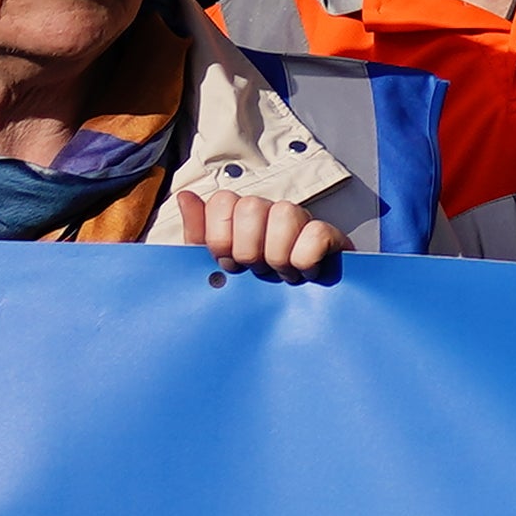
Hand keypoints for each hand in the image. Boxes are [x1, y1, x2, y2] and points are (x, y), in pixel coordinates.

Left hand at [162, 185, 342, 278]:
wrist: (294, 319)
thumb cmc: (252, 289)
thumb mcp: (215, 266)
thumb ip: (197, 235)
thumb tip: (185, 196)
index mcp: (241, 216)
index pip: (222, 201)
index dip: (220, 237)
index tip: (227, 263)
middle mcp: (270, 212)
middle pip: (250, 206)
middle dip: (247, 249)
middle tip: (255, 270)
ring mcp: (302, 221)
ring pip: (284, 213)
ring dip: (277, 255)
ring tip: (281, 273)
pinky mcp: (330, 236)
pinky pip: (316, 233)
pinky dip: (305, 260)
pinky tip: (304, 273)